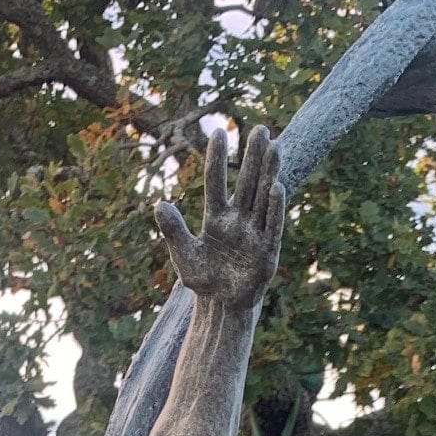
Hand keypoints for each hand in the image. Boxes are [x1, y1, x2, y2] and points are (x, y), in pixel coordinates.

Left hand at [154, 125, 283, 311]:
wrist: (220, 306)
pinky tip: (276, 187)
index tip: (217, 132)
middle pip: (246, 183)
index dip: (217, 159)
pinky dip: (274, 208)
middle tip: (259, 129)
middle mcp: (238, 220)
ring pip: (262, 197)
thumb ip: (173, 231)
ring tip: (274, 146)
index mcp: (216, 218)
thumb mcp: (184, 255)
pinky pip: (272, 226)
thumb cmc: (202, 279)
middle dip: (253, 157)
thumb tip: (158, 204)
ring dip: (269, 173)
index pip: (216, 183)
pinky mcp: (268, 252)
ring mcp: (255, 233)